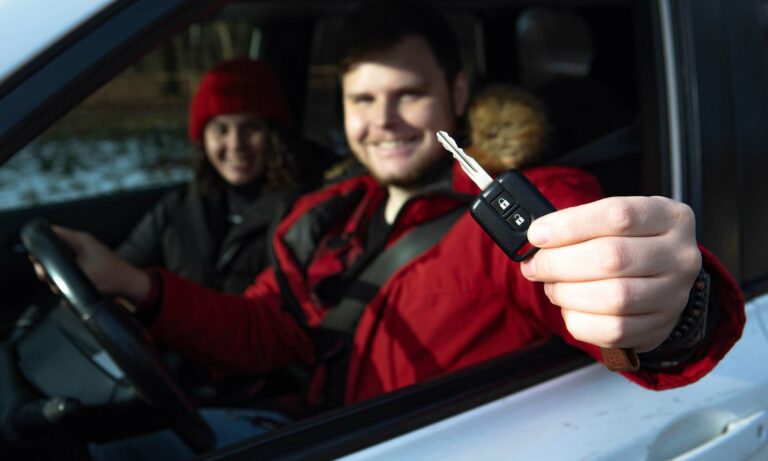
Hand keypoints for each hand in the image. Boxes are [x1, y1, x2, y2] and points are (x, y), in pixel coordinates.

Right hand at [37, 226, 151, 304]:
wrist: (130, 285)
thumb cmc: (113, 278)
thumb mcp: (85, 276)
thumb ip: (63, 273)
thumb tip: (44, 273)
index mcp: (80, 240)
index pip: (53, 232)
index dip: (41, 243)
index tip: (37, 258)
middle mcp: (80, 244)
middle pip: (53, 248)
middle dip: (47, 264)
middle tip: (48, 277)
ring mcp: (82, 254)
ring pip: (59, 261)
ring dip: (58, 275)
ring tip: (63, 285)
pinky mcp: (85, 264)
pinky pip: (68, 269)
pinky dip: (67, 278)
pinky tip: (71, 287)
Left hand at [520, 196, 700, 352]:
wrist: (661, 284)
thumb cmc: (629, 246)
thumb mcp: (614, 222)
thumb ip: (579, 224)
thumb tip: (538, 237)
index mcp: (669, 217)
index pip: (618, 215)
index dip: (570, 225)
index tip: (537, 234)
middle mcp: (679, 256)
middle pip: (612, 257)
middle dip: (560, 263)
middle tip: (536, 266)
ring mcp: (673, 295)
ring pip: (613, 297)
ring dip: (567, 293)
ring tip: (553, 287)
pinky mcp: (658, 328)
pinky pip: (612, 330)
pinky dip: (578, 320)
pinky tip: (570, 308)